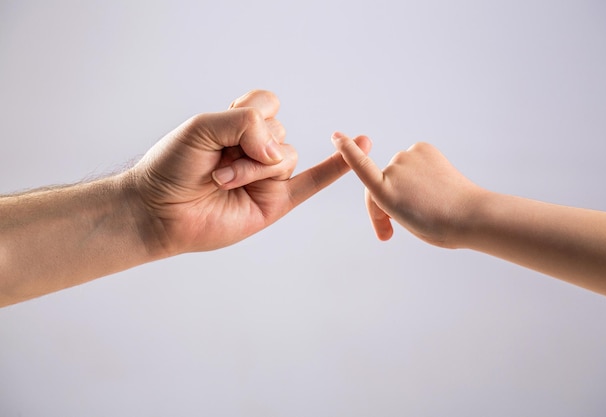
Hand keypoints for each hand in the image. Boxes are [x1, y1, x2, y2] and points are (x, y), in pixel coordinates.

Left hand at [128, 91, 370, 255]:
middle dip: (246, 147)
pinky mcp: (275, 202)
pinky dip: (335, 168)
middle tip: (215, 165)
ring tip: (222, 181)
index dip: (252, 112)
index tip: (224, 131)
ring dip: (253, 168)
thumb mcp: (202, 127)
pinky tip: (361, 146)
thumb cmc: (172, 166)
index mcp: (241, 126)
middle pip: (278, 131)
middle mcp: (257, 149)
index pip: (268, 102)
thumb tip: (278, 149)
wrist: (159, 210)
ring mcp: (268, 177)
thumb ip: (244, 121)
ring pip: (285, 157)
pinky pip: (312, 182)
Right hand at [331, 132, 482, 246]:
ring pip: (398, 172)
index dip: (348, 151)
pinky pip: (412, 159)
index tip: (336, 136)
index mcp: (385, 193)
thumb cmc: (435, 226)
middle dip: (384, 205)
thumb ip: (389, 197)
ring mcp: (408, 156)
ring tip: (423, 207)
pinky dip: (417, 170)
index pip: (361, 166)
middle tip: (390, 233)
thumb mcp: (400, 219)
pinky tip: (432, 185)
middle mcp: (394, 170)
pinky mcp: (423, 148)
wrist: (470, 216)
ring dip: (404, 186)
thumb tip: (396, 174)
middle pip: (380, 183)